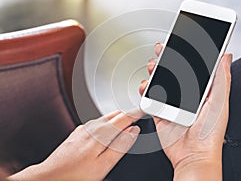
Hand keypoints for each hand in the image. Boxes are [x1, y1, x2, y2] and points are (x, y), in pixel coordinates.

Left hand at [8, 110, 142, 180]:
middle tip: (139, 113)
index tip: (144, 110)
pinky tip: (109, 130)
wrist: (51, 176)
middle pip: (115, 114)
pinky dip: (108, 122)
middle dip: (128, 113)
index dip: (136, 113)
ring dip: (118, 117)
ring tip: (127, 120)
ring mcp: (84, 129)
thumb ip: (121, 145)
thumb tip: (133, 130)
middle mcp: (92, 127)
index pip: (124, 117)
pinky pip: (97, 123)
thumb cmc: (76, 174)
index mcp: (101, 133)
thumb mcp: (104, 164)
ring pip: (106, 118)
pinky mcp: (78, 133)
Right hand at [139, 43, 231, 180]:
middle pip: (175, 72)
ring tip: (153, 64)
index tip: (183, 40)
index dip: (187, 53)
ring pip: (161, 82)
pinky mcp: (161, 112)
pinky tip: (146, 84)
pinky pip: (150, 98)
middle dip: (167, 58)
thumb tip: (226, 55)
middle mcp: (187, 96)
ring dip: (155, 71)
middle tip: (163, 47)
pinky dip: (145, 90)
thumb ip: (221, 78)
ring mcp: (173, 104)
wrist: (194, 155)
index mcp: (202, 91)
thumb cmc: (210, 133)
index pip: (194, 67)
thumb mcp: (219, 101)